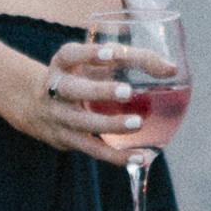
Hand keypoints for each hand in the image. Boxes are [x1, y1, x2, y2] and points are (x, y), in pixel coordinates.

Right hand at [17, 36, 147, 158]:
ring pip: (81, 123)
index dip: (88, 54)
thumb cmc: (84, 76)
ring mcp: (59, 117)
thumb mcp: (101, 61)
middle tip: (127, 92)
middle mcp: (55, 89)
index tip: (111, 53)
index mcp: (63, 64)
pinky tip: (138, 157)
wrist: (38, 108)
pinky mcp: (67, 140)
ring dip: (109, 124)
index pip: (70, 55)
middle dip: (98, 91)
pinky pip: (91, 148)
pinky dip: (115, 155)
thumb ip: (136, 59)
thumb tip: (171, 69)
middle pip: (72, 89)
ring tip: (137, 123)